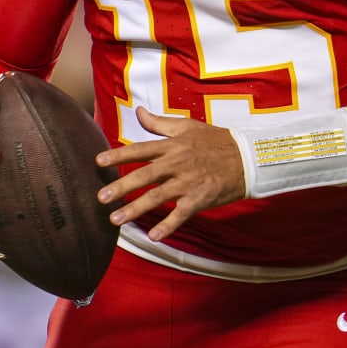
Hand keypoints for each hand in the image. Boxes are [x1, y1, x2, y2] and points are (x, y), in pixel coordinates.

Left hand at [96, 106, 246, 241]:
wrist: (248, 158)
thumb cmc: (216, 141)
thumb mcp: (188, 126)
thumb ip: (159, 122)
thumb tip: (138, 111)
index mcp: (172, 146)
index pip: (140, 149)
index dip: (118, 155)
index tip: (98, 162)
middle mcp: (176, 164)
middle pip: (144, 175)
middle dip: (121, 186)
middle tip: (101, 197)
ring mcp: (187, 183)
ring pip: (157, 197)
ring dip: (135, 209)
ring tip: (115, 220)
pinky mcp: (199, 199)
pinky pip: (180, 214)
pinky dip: (167, 225)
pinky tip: (153, 236)